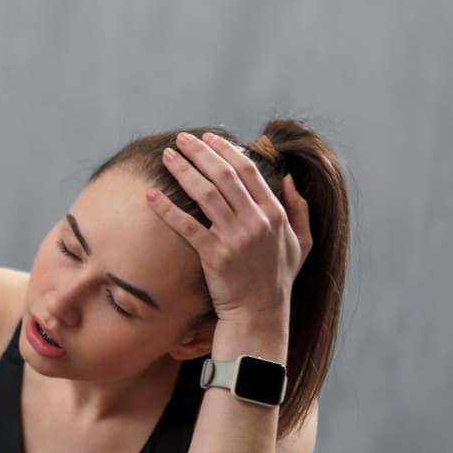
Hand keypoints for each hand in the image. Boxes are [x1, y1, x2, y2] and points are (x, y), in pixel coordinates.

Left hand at [147, 131, 311, 326]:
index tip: (208, 138)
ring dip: (184, 171)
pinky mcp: (215, 255)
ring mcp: (236, 237)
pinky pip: (187, 226)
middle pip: (224, 175)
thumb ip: (299, 209)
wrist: (260, 314)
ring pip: (206, 194)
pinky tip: (152, 196)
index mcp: (275, 213)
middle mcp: (257, 220)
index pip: (248, 170)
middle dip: (200, 152)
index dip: (225, 150)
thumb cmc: (277, 280)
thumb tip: (289, 179)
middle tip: (181, 139)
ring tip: (166, 156)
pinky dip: (168, 209)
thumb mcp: (300, 243)